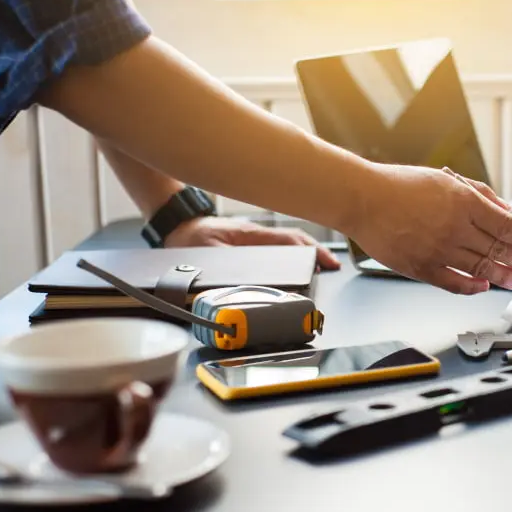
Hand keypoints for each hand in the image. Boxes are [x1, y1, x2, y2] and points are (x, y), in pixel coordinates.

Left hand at [162, 216, 340, 269]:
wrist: (179, 226)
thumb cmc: (190, 240)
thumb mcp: (205, 256)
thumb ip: (222, 271)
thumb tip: (239, 284)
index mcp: (250, 236)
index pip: (287, 241)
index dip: (308, 251)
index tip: (323, 262)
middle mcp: (258, 235)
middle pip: (295, 240)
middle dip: (317, 251)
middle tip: (333, 266)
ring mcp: (258, 238)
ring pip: (291, 241)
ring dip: (310, 251)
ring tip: (326, 264)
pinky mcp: (255, 242)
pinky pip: (282, 244)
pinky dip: (297, 251)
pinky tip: (305, 261)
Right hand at [346, 164, 511, 293]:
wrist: (363, 199)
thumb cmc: (400, 186)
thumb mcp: (445, 178)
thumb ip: (479, 194)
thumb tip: (506, 210)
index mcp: (464, 202)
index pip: (508, 227)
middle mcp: (455, 227)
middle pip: (499, 250)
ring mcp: (439, 250)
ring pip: (482, 269)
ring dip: (504, 275)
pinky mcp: (421, 267)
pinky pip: (454, 283)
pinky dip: (472, 287)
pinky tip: (484, 286)